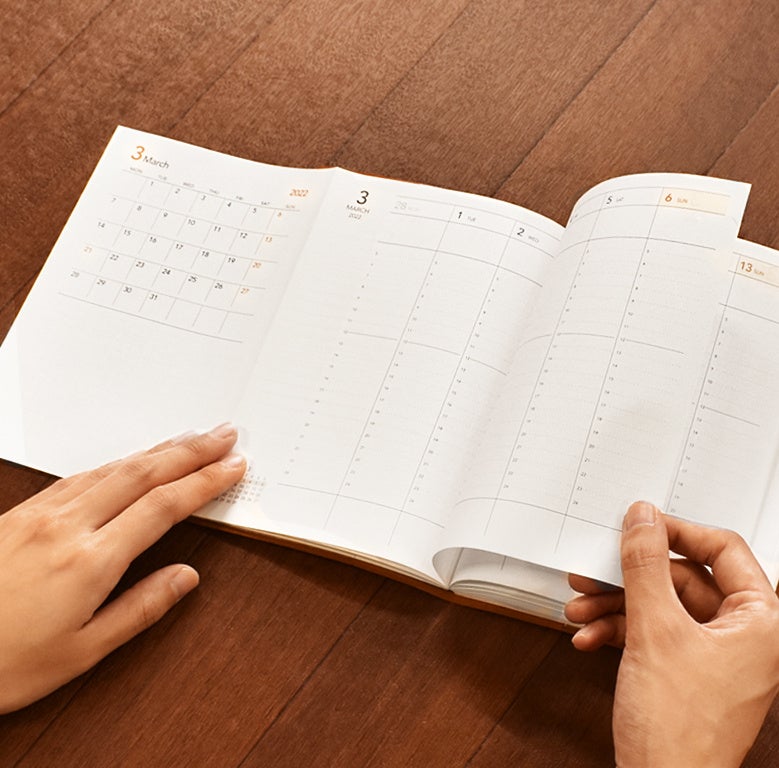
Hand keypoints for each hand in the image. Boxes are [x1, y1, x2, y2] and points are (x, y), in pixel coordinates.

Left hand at [0, 424, 244, 713]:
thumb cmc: (3, 661)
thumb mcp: (82, 652)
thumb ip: (140, 609)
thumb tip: (185, 578)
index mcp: (91, 560)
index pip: (164, 506)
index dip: (205, 481)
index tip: (233, 466)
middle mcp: (67, 525)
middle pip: (143, 472)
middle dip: (190, 450)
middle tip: (224, 434)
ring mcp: (41, 514)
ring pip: (112, 467)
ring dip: (157, 450)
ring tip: (188, 439)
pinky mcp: (20, 513)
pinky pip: (80, 474)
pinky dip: (116, 462)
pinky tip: (127, 461)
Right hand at [565, 502, 778, 767]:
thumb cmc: (679, 731)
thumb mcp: (655, 631)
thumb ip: (645, 567)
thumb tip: (643, 519)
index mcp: (760, 622)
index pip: (724, 550)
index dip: (677, 532)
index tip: (640, 524)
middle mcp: (742, 635)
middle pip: (682, 579)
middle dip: (629, 579)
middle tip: (595, 570)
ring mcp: (714, 655)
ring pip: (661, 606)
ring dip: (615, 606)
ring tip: (580, 608)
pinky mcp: (686, 671)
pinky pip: (651, 633)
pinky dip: (618, 632)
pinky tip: (589, 637)